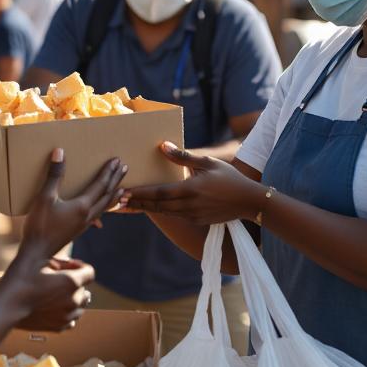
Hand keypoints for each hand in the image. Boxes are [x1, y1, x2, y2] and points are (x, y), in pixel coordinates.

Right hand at [14, 258, 95, 331]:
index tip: (69, 265)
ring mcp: (67, 315)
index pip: (89, 272)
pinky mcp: (59, 327)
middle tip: (58, 279)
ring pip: (80, 306)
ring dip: (72, 299)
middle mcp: (73, 300)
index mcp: (71, 281)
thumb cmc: (20, 278)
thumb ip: (59, 259)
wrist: (5, 304)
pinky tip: (55, 307)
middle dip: (76, 283)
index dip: (80, 266)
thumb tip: (69, 264)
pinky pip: (72, 320)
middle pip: (85, 289)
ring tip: (56, 294)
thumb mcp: (38, 259)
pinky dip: (67, 313)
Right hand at [20, 149, 126, 260]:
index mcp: (82, 206)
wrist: (36, 253)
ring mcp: (84, 224)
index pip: (100, 185)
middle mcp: (87, 215)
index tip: (117, 160)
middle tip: (125, 168)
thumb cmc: (39, 225)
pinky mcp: (78, 230)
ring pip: (105, 207)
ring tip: (122, 188)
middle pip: (107, 195)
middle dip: (116, 180)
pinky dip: (106, 207)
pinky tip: (103, 208)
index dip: (109, 172)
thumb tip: (60, 152)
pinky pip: (98, 215)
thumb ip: (54, 175)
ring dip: (114, 195)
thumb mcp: (44, 197)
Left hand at [126, 142, 261, 224]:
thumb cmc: (229, 178)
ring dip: (146, 208)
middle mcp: (189, 205)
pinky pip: (175, 216)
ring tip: (129, 205)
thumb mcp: (208, 163)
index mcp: (191, 189)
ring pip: (164, 212)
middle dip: (137, 203)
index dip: (140, 194)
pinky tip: (152, 207)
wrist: (249, 202)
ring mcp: (193, 215)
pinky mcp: (197, 220)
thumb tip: (162, 146)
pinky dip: (161, 211)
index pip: (159, 193)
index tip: (123, 192)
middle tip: (117, 201)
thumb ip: (183, 157)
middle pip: (157, 205)